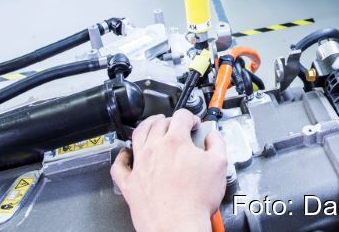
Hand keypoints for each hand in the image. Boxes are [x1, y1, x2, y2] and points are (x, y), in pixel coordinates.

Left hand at [111, 109, 227, 231]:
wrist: (178, 225)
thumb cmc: (196, 200)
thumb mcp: (219, 165)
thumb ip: (216, 144)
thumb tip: (212, 136)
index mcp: (176, 142)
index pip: (181, 117)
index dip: (190, 117)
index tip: (194, 124)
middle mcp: (154, 149)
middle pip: (158, 123)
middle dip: (170, 119)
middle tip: (176, 124)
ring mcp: (139, 166)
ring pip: (137, 136)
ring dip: (146, 126)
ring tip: (152, 125)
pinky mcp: (129, 184)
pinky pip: (119, 165)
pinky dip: (122, 156)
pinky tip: (126, 154)